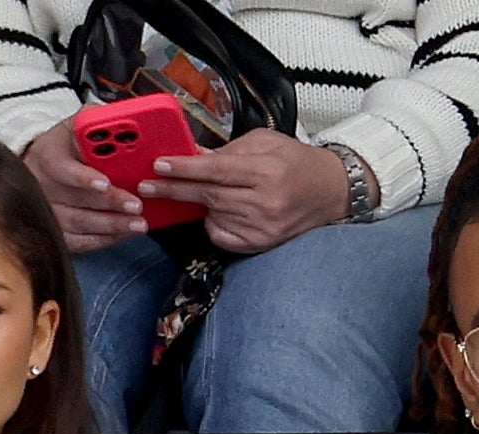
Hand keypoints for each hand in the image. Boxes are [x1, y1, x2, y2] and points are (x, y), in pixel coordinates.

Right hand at [22, 119, 145, 252]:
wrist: (42, 165)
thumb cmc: (68, 143)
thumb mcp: (78, 123)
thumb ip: (98, 120)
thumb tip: (131, 122)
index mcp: (48, 155)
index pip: (61, 169)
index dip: (83, 177)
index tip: (105, 182)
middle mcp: (42, 186)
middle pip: (75, 200)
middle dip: (109, 204)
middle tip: (136, 206)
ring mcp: (47, 211)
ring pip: (78, 224)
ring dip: (111, 226)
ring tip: (138, 224)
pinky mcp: (55, 230)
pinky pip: (78, 241)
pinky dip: (102, 240)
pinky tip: (122, 234)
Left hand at [138, 129, 353, 253]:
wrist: (330, 192)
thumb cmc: (297, 164)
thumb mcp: (266, 143)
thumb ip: (229, 150)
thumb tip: (194, 156)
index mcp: (268, 170)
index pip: (217, 171)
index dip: (185, 169)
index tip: (160, 166)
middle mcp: (266, 201)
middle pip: (208, 196)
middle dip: (175, 190)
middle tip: (148, 186)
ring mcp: (262, 227)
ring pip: (212, 215)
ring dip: (197, 204)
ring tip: (192, 192)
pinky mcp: (259, 244)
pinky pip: (220, 235)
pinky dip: (212, 222)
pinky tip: (219, 211)